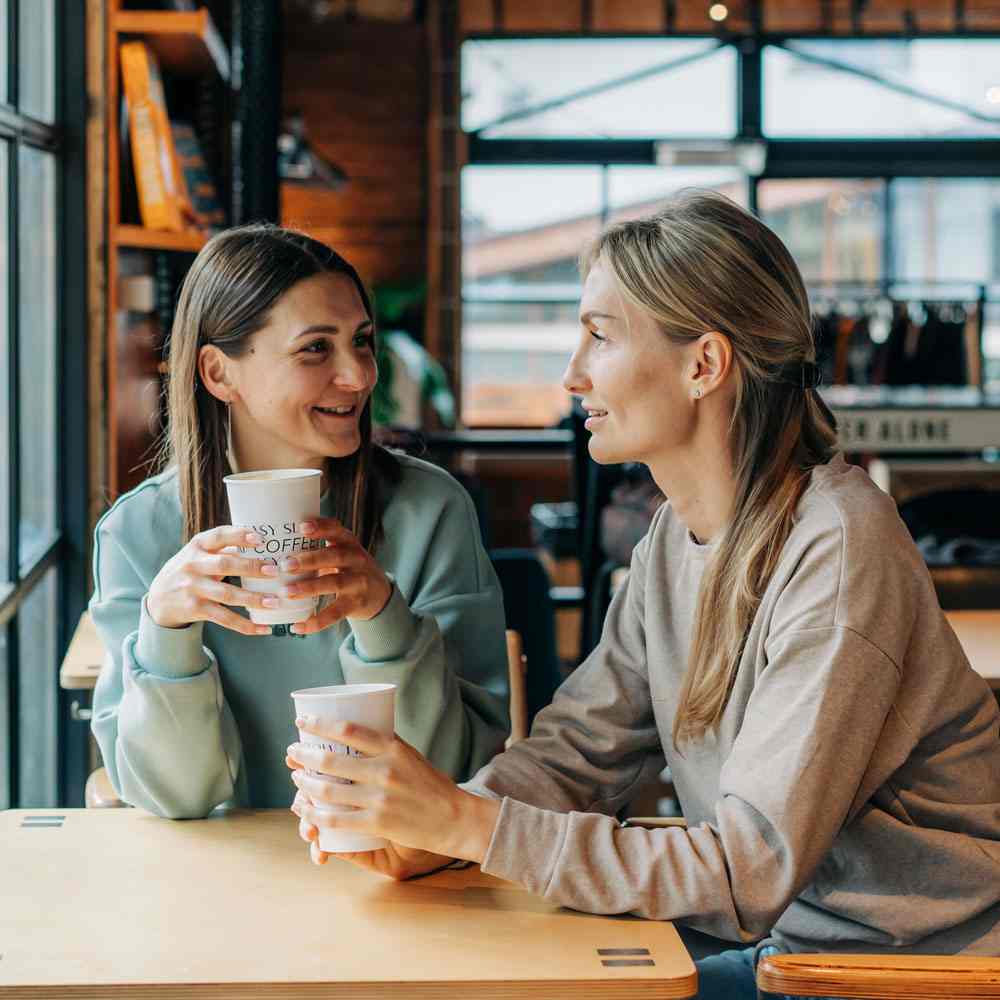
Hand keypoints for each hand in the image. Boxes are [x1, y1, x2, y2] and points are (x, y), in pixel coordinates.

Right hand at [146, 525, 276, 634]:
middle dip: (251, 568)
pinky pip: (224, 618)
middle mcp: (193, 565)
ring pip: (227, 595)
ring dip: (253, 599)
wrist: (158, 599)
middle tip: (275, 571)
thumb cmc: (189, 570)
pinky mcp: (196, 609)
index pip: (219, 536)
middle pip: (225, 565)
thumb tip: (262, 542)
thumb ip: (223, 547)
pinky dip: (245, 625)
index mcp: (197, 546)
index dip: (240, 536)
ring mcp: (193, 588)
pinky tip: (264, 628)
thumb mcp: (198, 553)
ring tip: (275, 602)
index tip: (261, 539)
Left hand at [276, 518, 391, 634]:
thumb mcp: (343, 553)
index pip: (337, 531)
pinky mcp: (356, 604)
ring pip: (334, 583)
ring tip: (287, 592)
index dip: (322, 527)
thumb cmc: (351, 570)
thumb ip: (319, 548)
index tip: (302, 527)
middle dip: (309, 560)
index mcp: (350, 544)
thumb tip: (277, 546)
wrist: (380, 594)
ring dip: (309, 587)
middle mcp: (357, 560)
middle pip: (334, 557)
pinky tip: (298, 626)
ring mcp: (358, 583)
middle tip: (285, 564)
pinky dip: (316, 621)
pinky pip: (335, 613)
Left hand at [286, 717, 500, 863]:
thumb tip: (353, 733)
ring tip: (296, 778)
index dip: (319, 724)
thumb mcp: (409, 754)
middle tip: (292, 752)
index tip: (301, 722)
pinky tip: (305, 811)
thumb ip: (384, 745)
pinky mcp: (377, 822)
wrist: (454, 817)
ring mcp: (379, 798)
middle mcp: (384, 770)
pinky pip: (336, 820)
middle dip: (304, 755)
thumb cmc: (430, 784)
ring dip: (305, 784)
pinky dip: (315, 815)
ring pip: (328, 791)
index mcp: (392, 747)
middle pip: (331, 760)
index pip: (348, 730)